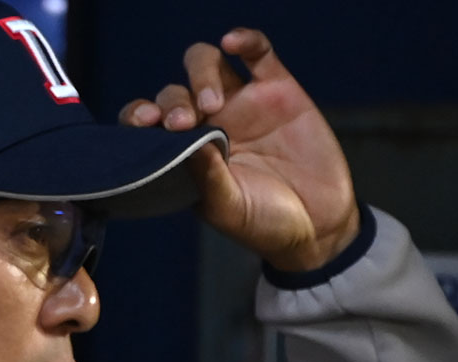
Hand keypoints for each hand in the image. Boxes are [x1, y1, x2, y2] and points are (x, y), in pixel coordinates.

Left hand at [120, 29, 359, 271]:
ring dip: (200, 75)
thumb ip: (206, 177)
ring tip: (213, 103)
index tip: (144, 122)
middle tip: (184, 123)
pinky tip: (232, 42)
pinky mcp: (276, 90)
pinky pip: (256, 52)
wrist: (318, 224)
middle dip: (173, 102)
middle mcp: (207, 123)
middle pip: (174, 91)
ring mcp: (241, 104)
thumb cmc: (264, 223)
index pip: (149, 123)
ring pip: (206, 64)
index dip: (138, 115)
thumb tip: (186, 141)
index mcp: (184, 152)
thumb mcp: (229, 208)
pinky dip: (243, 40)